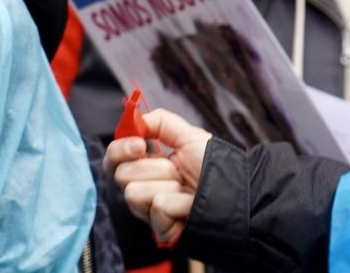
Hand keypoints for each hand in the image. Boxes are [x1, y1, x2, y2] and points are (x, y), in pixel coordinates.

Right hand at [104, 108, 213, 245]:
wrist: (236, 188)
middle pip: (121, 174)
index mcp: (144, 166)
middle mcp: (141, 190)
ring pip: (134, 192)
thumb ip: (161, 123)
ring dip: (169, 185)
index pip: (113, 159)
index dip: (120, 150)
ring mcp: (148, 212)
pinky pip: (158, 208)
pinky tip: (189, 205)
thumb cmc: (212, 164)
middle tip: (178, 172)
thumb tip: (136, 120)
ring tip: (186, 188)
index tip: (140, 145)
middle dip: (156, 167)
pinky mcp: (160, 230)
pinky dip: (179, 201)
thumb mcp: (189, 136)